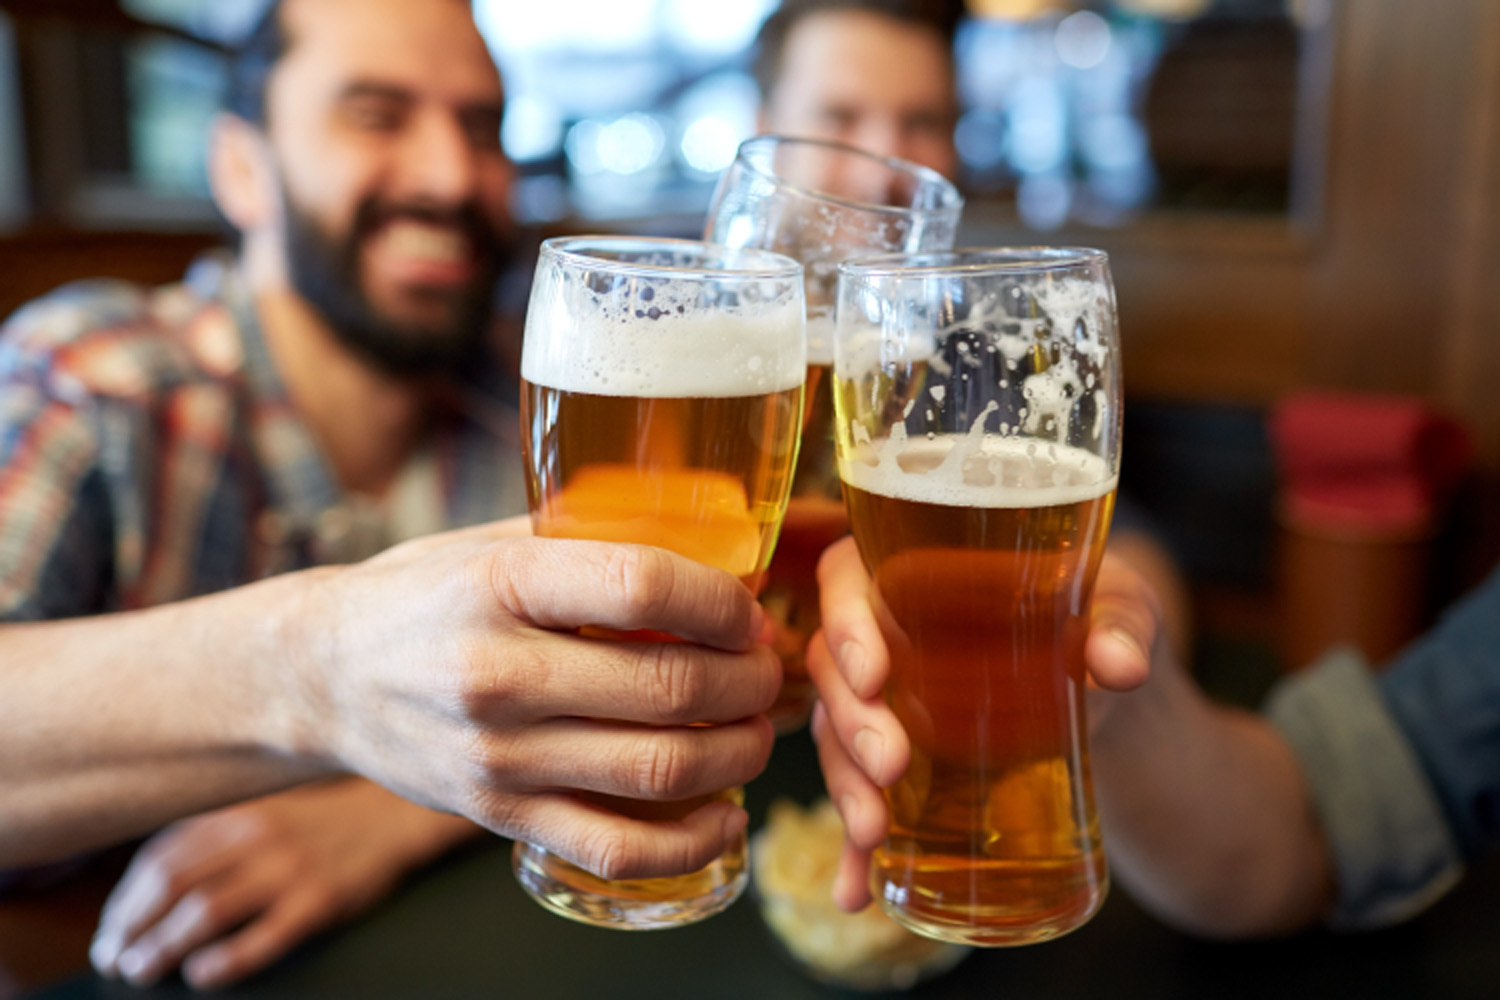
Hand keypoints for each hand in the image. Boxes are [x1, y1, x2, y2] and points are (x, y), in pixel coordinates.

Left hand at [90, 779, 477, 988]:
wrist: (394, 816)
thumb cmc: (323, 820)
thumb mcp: (264, 811)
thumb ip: (215, 834)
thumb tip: (151, 878)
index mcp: (239, 813)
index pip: (162, 857)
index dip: (125, 898)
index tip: (111, 927)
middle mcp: (258, 837)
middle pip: (173, 885)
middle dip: (132, 927)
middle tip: (114, 957)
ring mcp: (289, 869)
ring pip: (206, 911)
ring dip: (163, 946)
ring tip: (141, 970)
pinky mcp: (320, 901)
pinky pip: (263, 936)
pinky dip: (226, 960)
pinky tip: (203, 974)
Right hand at [275, 519, 779, 883]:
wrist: (320, 679)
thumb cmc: (420, 598)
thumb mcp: (488, 544)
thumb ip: (584, 539)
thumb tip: (707, 536)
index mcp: (500, 586)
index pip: (642, 585)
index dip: (722, 600)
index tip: (750, 609)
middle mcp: (498, 674)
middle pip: (669, 685)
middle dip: (748, 679)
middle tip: (769, 669)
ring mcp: (499, 757)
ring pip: (659, 769)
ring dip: (738, 753)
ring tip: (758, 730)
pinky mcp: (500, 817)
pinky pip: (616, 847)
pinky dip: (691, 841)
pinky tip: (726, 815)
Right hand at [807, 537, 1155, 910]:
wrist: (1113, 692)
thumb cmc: (1103, 620)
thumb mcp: (1124, 607)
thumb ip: (1124, 625)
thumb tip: (1120, 664)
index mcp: (918, 569)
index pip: (848, 576)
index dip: (845, 621)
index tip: (874, 673)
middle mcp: (886, 632)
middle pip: (833, 667)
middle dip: (849, 721)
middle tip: (891, 763)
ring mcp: (887, 703)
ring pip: (835, 736)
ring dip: (844, 785)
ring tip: (873, 831)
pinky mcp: (900, 764)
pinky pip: (862, 799)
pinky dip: (853, 850)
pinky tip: (854, 891)